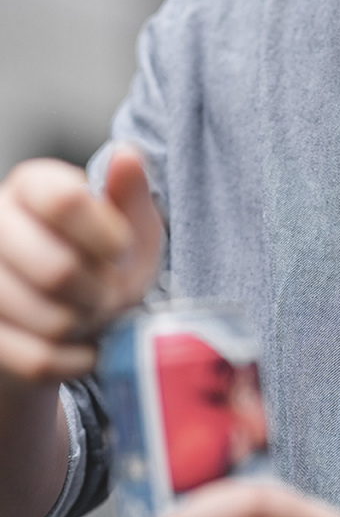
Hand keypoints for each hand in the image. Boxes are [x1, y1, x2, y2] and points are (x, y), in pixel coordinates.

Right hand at [0, 146, 162, 381]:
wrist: (70, 322)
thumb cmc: (102, 264)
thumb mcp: (130, 227)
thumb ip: (130, 195)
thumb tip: (127, 155)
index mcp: (32, 186)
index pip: (66, 202)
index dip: (108, 237)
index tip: (121, 251)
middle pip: (58, 271)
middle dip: (100, 293)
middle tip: (109, 294)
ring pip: (49, 320)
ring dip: (88, 327)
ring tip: (92, 316)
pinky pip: (37, 360)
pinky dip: (74, 361)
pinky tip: (82, 347)